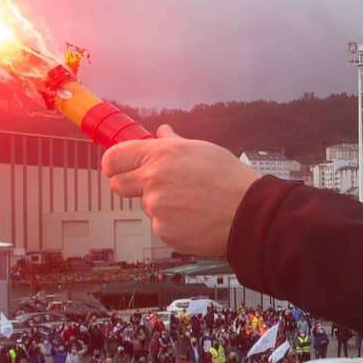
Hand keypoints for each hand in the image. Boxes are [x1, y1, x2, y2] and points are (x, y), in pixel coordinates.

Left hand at [102, 126, 261, 255]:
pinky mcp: (164, 231)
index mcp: (161, 154)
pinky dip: (174, 225)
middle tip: (157, 188)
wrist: (249, 213)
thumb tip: (162, 132)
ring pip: (146, 207)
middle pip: (117, 185)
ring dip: (161, 207)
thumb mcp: (202, 150)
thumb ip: (173, 142)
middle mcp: (153, 179)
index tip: (118, 168)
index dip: (114, 164)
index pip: (114, 157)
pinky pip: (161, 226)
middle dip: (131, 186)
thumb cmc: (230, 179)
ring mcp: (156, 207)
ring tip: (191, 204)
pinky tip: (195, 219)